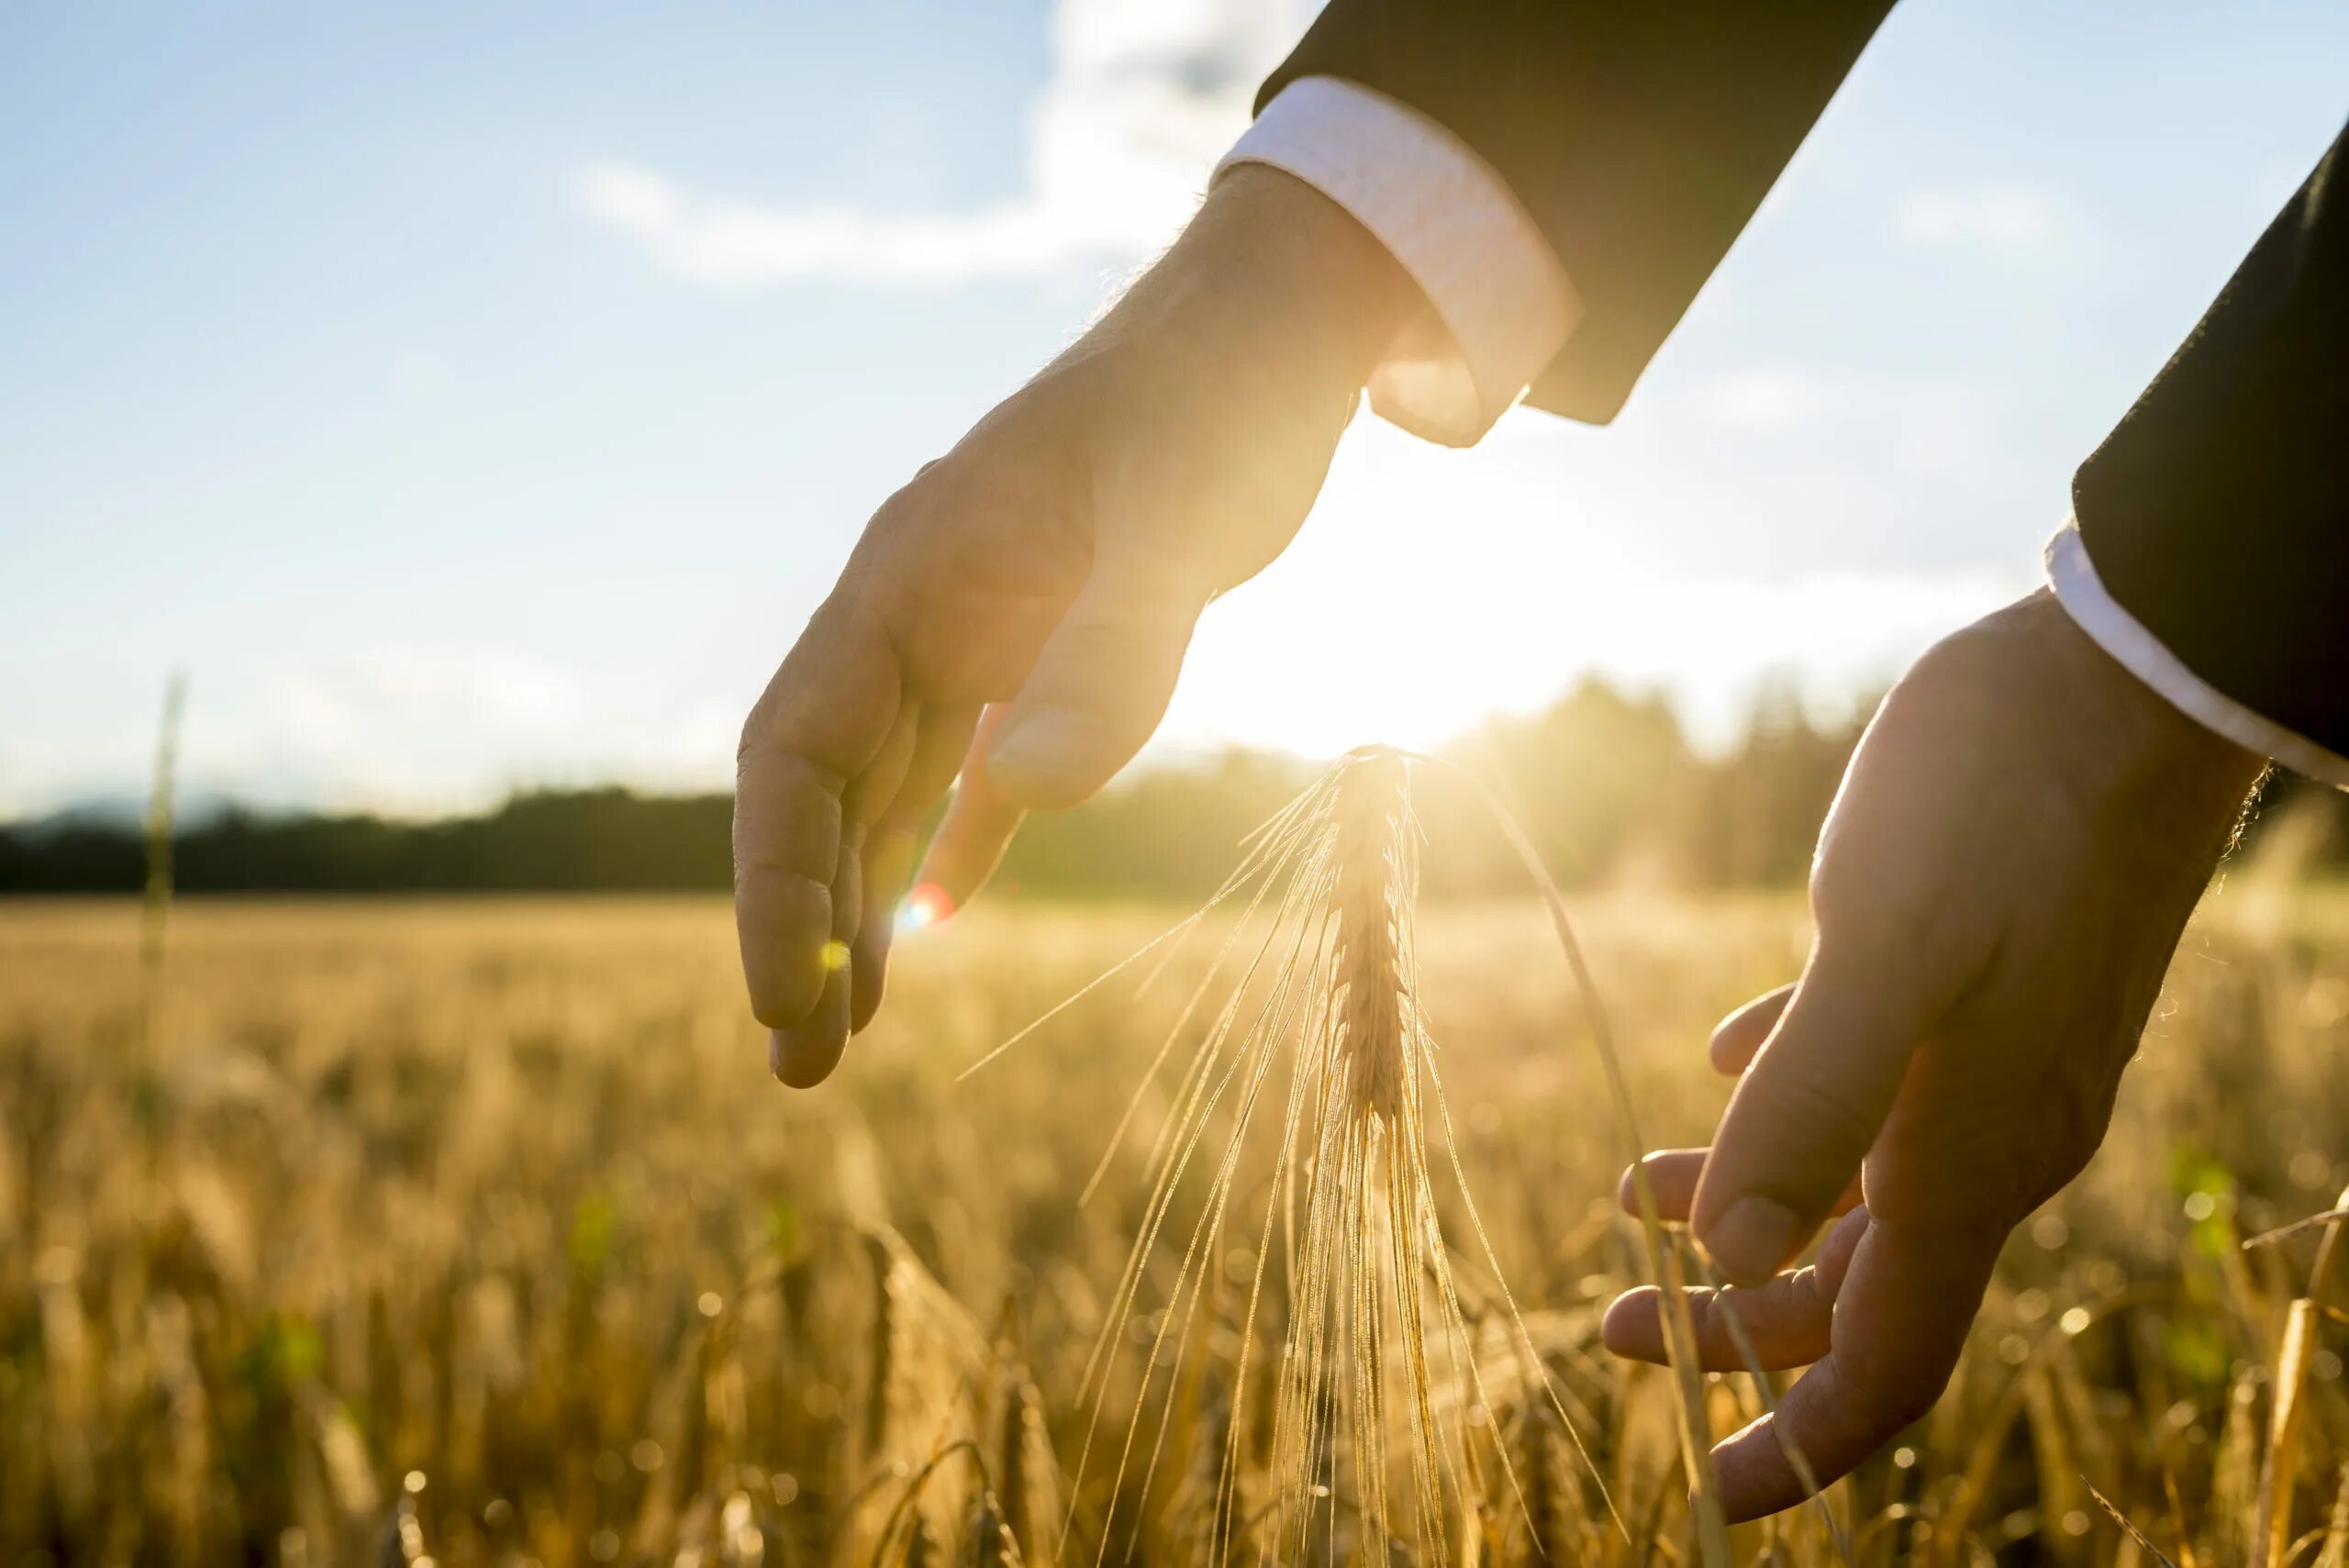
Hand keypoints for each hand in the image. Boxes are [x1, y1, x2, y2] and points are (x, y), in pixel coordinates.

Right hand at [733, 167, 1412, 1084]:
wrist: (1273, 334)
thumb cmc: (1222, 406)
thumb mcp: (1181, 520)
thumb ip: (1110, 648)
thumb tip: (1024, 795)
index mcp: (908, 576)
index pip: (794, 748)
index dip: (773, 876)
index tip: (781, 995)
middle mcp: (918, 611)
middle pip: (819, 790)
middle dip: (799, 925)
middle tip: (798, 1068)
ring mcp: (976, 633)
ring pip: (884, 795)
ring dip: (857, 910)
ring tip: (839, 1035)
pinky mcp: (1043, 652)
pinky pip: (966, 774)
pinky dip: (942, 854)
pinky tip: (929, 930)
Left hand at [1600, 589, 2262, 1518]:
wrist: (2127, 677)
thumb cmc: (2004, 800)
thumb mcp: (1888, 951)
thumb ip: (1810, 1107)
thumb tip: (1734, 1266)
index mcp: (1968, 1154)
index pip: (1886, 1357)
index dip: (1798, 1441)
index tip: (1704, 1494)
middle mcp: (1990, 1133)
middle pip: (1854, 1287)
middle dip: (1733, 1324)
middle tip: (1611, 1325)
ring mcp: (1992, 1060)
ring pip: (1856, 1186)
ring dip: (1745, 1204)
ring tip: (1633, 1192)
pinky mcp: (1983, 984)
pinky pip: (1872, 1084)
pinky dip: (1788, 1100)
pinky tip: (1726, 1063)